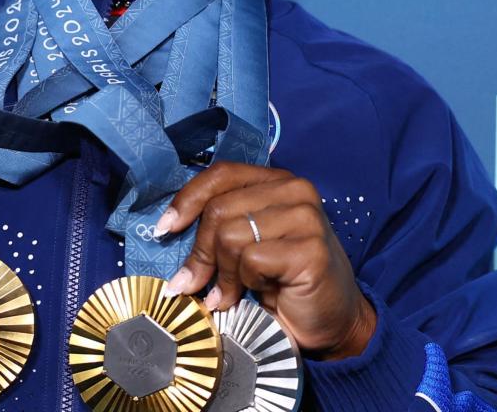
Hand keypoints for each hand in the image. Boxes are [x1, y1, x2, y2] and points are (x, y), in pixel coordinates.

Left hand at [156, 162, 374, 358]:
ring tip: (230, 294)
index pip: (221, 175)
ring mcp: (306, 216)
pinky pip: (251, 259)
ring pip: (230, 235)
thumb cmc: (284, 283)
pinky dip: (246, 283)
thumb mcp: (246, 244)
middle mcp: (295, 189)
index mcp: (276, 181)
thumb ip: (220, 227)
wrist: (332, 322)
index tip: (165, 229)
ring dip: (223, 274)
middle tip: (196, 284)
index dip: (187, 200)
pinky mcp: (310, 248)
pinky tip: (262, 293)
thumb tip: (166, 230)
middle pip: (218, 210)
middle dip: (200, 253)